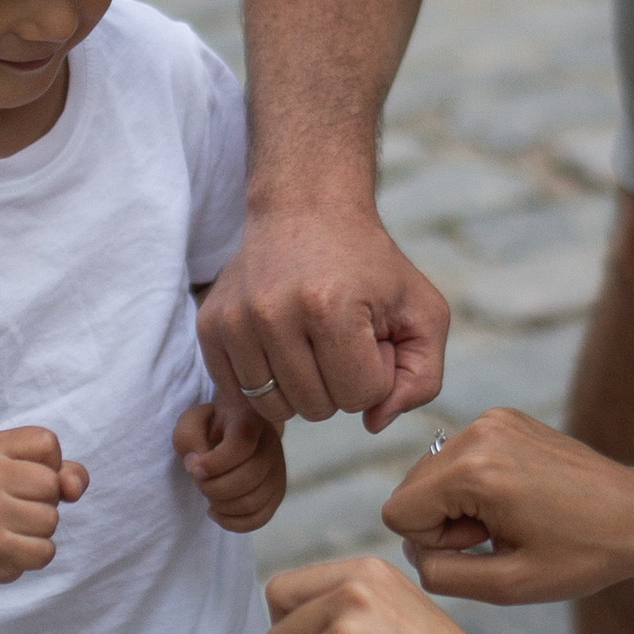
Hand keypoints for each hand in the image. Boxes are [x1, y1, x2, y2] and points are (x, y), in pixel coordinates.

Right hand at [0, 426, 86, 584]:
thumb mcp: (27, 469)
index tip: (22, 475)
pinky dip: (38, 553)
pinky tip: (14, 547)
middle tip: (16, 505)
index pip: (47, 443)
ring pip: (51, 519)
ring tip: (13, 526)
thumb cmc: (1, 498)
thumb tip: (73, 488)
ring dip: (41, 528)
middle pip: (52, 484)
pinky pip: (45, 551)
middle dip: (46, 499)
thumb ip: (64, 470)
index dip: (47, 462)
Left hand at [175, 390, 286, 533]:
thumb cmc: (212, 425)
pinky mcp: (277, 492)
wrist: (240, 427)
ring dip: (221, 505)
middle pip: (247, 479)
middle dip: (213, 488)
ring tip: (208, 494)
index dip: (214, 464)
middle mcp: (272, 446)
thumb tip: (195, 467)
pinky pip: (259, 519)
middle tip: (199, 482)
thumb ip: (187, 437)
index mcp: (251, 421)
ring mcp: (278, 471)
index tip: (194, 469)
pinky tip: (216, 511)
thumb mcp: (192, 421)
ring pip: (252, 502)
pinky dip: (232, 523)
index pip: (240, 446)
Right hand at [197, 203, 450, 434]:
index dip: (376, 371)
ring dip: (303, 386)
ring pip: (278, 408)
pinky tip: (282, 345)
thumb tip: (374, 423)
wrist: (306, 210)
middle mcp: (273, 314)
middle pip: (318, 407)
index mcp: (330, 307)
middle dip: (339, 381)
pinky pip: (242, 396)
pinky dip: (268, 381)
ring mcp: (235, 321)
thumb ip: (421, 378)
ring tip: (311, 342)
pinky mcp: (210, 327)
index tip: (371, 335)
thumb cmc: (370, 267)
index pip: (362, 396)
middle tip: (340, 336)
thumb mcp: (423, 312)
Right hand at [379, 409, 633, 604]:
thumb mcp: (507, 586)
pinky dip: (477, 483)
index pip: (397, 512)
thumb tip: (414, 550)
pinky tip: (518, 498)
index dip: (434, 544)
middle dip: (445, 521)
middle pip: (410, 488)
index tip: (484, 546)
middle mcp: (478, 432)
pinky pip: (458, 458)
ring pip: (431, 473)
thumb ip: (441, 574)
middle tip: (501, 534)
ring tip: (513, 517)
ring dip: (460, 504)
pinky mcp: (506, 417)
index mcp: (474, 470)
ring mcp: (493, 418)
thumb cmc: (582, 554)